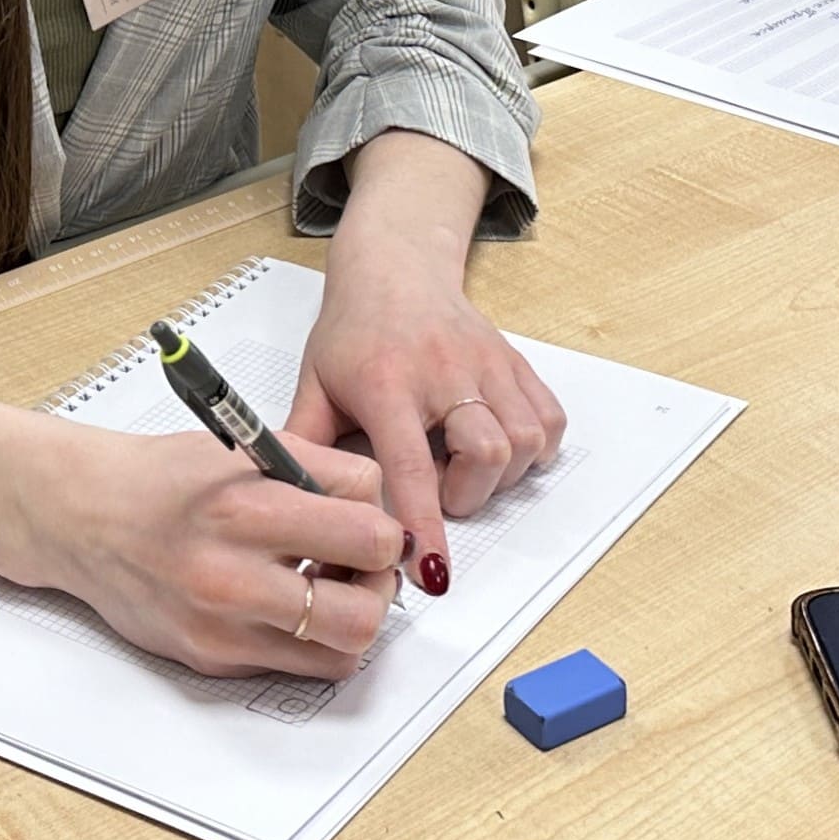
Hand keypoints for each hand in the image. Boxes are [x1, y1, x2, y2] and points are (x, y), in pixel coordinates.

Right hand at [32, 422, 406, 677]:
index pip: (370, 534)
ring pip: (338, 654)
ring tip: (327, 590)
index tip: (371, 526)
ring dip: (348, 623)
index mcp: (247, 510)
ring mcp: (222, 628)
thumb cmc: (165, 479)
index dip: (384, 530)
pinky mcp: (212, 659)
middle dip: (376, 589)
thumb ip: (324, 473)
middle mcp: (233, 577)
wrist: (87, 518)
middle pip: (362, 613)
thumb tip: (385, 513)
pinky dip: (306, 640)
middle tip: (362, 568)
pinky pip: (295, 666)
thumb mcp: (249, 449)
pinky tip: (286, 605)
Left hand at [292, 235, 562, 591]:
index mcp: (388, 383)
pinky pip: (550, 420)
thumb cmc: (354, 329)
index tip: (432, 573)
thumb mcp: (315, 382)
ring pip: (524, 441)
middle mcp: (445, 372)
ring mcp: (487, 365)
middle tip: (440, 491)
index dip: (424, 525)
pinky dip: (533, 449)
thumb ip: (304, 444)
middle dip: (468, 496)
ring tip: (464, 467)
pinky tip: (499, 447)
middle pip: (487, 453)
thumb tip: (288, 507)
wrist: (396, 266)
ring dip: (501, 476)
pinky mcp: (515, 362)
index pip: (411, 467)